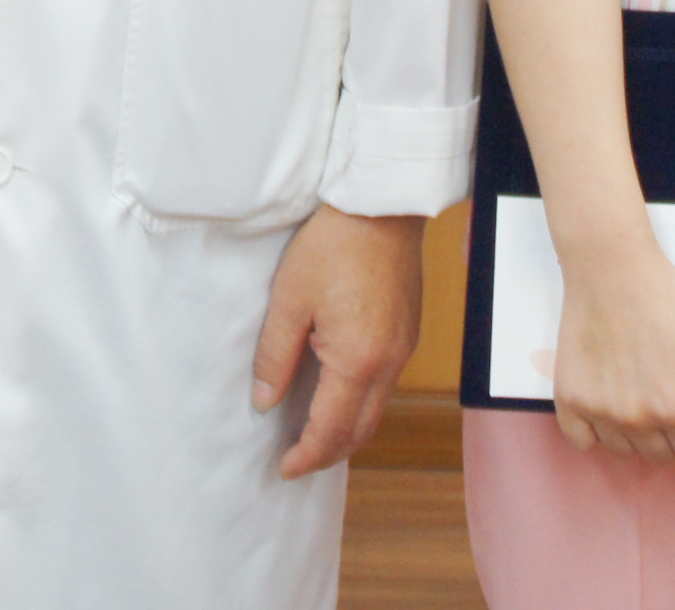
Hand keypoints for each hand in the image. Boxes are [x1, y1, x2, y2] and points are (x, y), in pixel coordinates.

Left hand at [254, 207, 425, 478]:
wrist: (380, 205)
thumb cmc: (332, 245)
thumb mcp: (289, 299)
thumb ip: (276, 356)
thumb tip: (265, 401)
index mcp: (356, 361)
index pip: (330, 430)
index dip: (306, 456)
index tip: (283, 469)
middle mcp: (388, 364)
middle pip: (360, 430)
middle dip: (328, 453)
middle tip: (297, 459)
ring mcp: (403, 349)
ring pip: (376, 410)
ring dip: (347, 430)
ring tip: (314, 433)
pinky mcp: (408, 333)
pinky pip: (386, 385)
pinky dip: (362, 404)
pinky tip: (340, 394)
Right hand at [547, 222, 674, 467]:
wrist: (612, 270)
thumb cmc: (666, 304)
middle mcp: (636, 420)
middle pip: (659, 455)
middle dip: (668, 435)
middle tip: (662, 394)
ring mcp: (598, 412)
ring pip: (624, 451)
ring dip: (634, 434)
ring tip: (635, 391)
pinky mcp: (568, 400)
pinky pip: (583, 442)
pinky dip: (594, 432)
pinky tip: (604, 400)